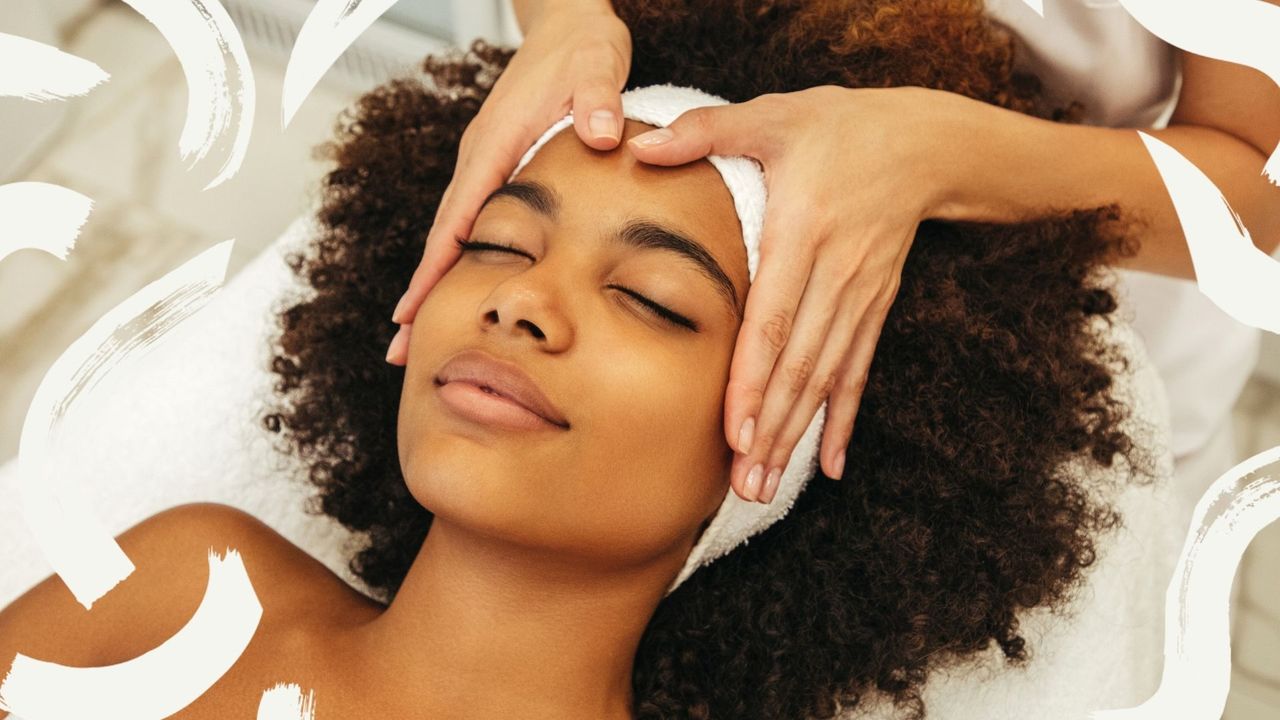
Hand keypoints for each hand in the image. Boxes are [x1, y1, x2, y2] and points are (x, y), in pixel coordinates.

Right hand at [385, 1, 631, 361]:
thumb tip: (600, 134)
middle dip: (421, 294)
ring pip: (452, 232)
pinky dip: (456, 258)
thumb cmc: (584, 46)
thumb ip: (598, 99)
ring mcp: (485, 162)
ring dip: (434, 282)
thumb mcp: (597, 65)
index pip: (458, 219)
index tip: (413, 316)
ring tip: (416, 336)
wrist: (570, 23)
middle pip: (441, 236)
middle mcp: (480, 157)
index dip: (435, 271)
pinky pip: (470, 221)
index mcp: (496, 144)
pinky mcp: (497, 165)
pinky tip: (459, 289)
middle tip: (401, 352)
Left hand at [628, 85, 959, 502]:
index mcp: (805, 230)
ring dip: (797, 435)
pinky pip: (857, 371)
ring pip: (826, 377)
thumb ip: (706, 130)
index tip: (735, 431)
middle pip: (801, 363)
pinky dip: (842, 419)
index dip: (755, 378)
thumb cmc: (837, 127)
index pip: (775, 318)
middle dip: (772, 427)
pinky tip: (828, 466)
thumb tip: (639, 147)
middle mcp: (837, 273)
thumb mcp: (773, 114)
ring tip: (764, 485)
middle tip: (742, 485)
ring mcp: (860, 296)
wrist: (923, 143)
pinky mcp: (874, 307)